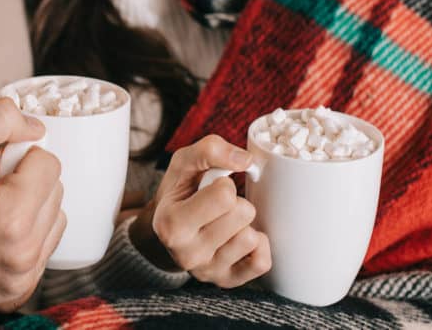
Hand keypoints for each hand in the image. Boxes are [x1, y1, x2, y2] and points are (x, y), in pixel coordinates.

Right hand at [0, 98, 66, 310]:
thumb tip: (36, 128)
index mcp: (12, 219)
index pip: (50, 164)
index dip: (17, 157)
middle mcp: (22, 255)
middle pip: (55, 191)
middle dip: (24, 182)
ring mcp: (21, 277)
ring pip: (54, 217)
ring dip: (29, 206)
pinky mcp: (18, 290)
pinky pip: (44, 245)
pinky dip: (26, 233)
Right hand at [129, 135, 270, 287]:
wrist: (169, 229)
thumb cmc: (180, 192)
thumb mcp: (184, 163)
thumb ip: (210, 150)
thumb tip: (246, 160)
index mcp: (171, 224)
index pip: (224, 195)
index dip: (222, 183)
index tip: (209, 188)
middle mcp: (187, 254)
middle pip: (243, 213)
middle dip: (236, 202)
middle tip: (217, 207)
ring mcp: (207, 272)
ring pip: (252, 237)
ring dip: (244, 223)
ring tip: (225, 222)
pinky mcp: (227, 281)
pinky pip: (262, 263)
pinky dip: (257, 245)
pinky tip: (238, 237)